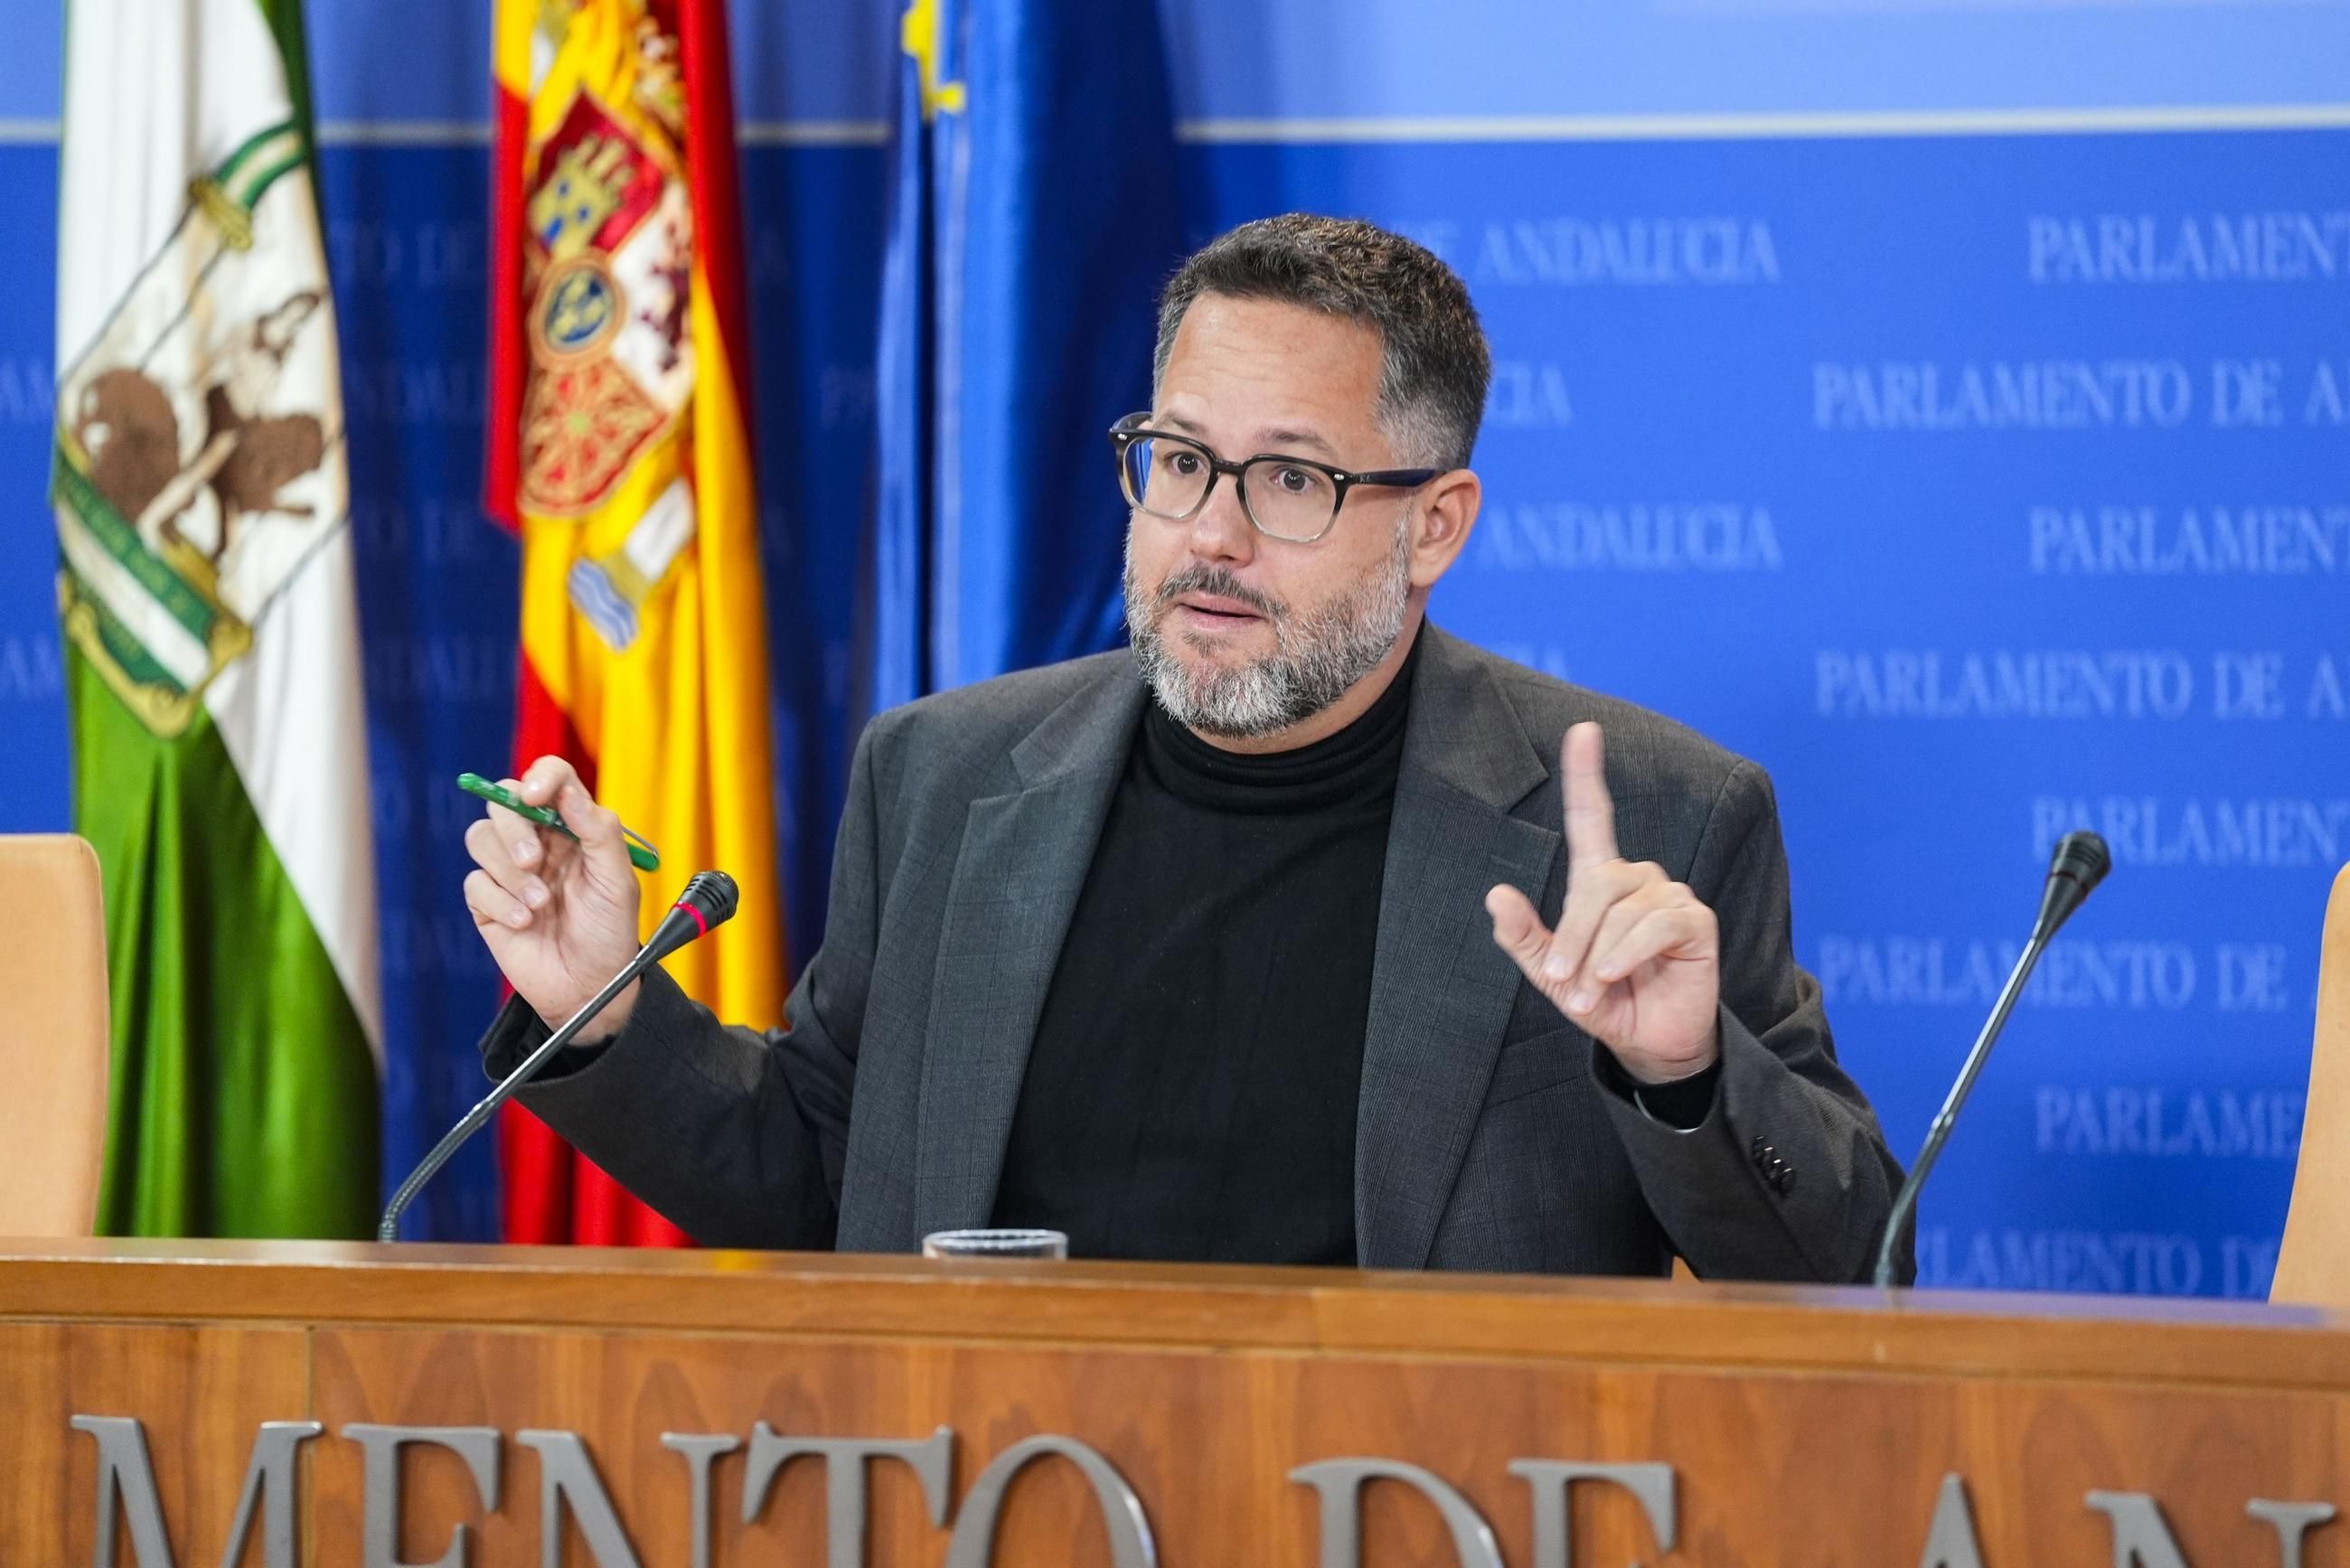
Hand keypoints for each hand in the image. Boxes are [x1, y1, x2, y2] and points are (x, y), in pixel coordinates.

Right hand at [463, 756, 644, 1042]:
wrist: (589, 987)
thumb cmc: (609, 932)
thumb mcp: (617, 881)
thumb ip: (598, 832)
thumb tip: (568, 792)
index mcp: (572, 828)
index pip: (551, 779)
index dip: (541, 777)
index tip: (537, 795)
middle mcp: (538, 841)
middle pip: (502, 801)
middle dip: (514, 829)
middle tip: (535, 861)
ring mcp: (509, 870)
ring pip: (481, 837)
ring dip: (508, 871)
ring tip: (539, 905)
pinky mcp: (487, 901)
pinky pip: (475, 883)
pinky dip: (499, 902)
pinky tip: (524, 923)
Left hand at [1484, 723, 1721, 1083]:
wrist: (1648, 1042)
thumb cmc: (1602, 1002)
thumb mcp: (1551, 975)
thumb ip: (1524, 937)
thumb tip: (1495, 893)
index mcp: (1600, 881)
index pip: (1593, 818)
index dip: (1587, 774)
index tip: (1584, 731)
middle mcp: (1637, 878)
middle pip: (1595, 882)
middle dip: (1573, 935)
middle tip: (1562, 983)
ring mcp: (1670, 896)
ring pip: (1621, 908)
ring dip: (1597, 956)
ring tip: (1592, 993)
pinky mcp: (1696, 921)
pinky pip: (1655, 923)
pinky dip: (1627, 953)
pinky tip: (1615, 977)